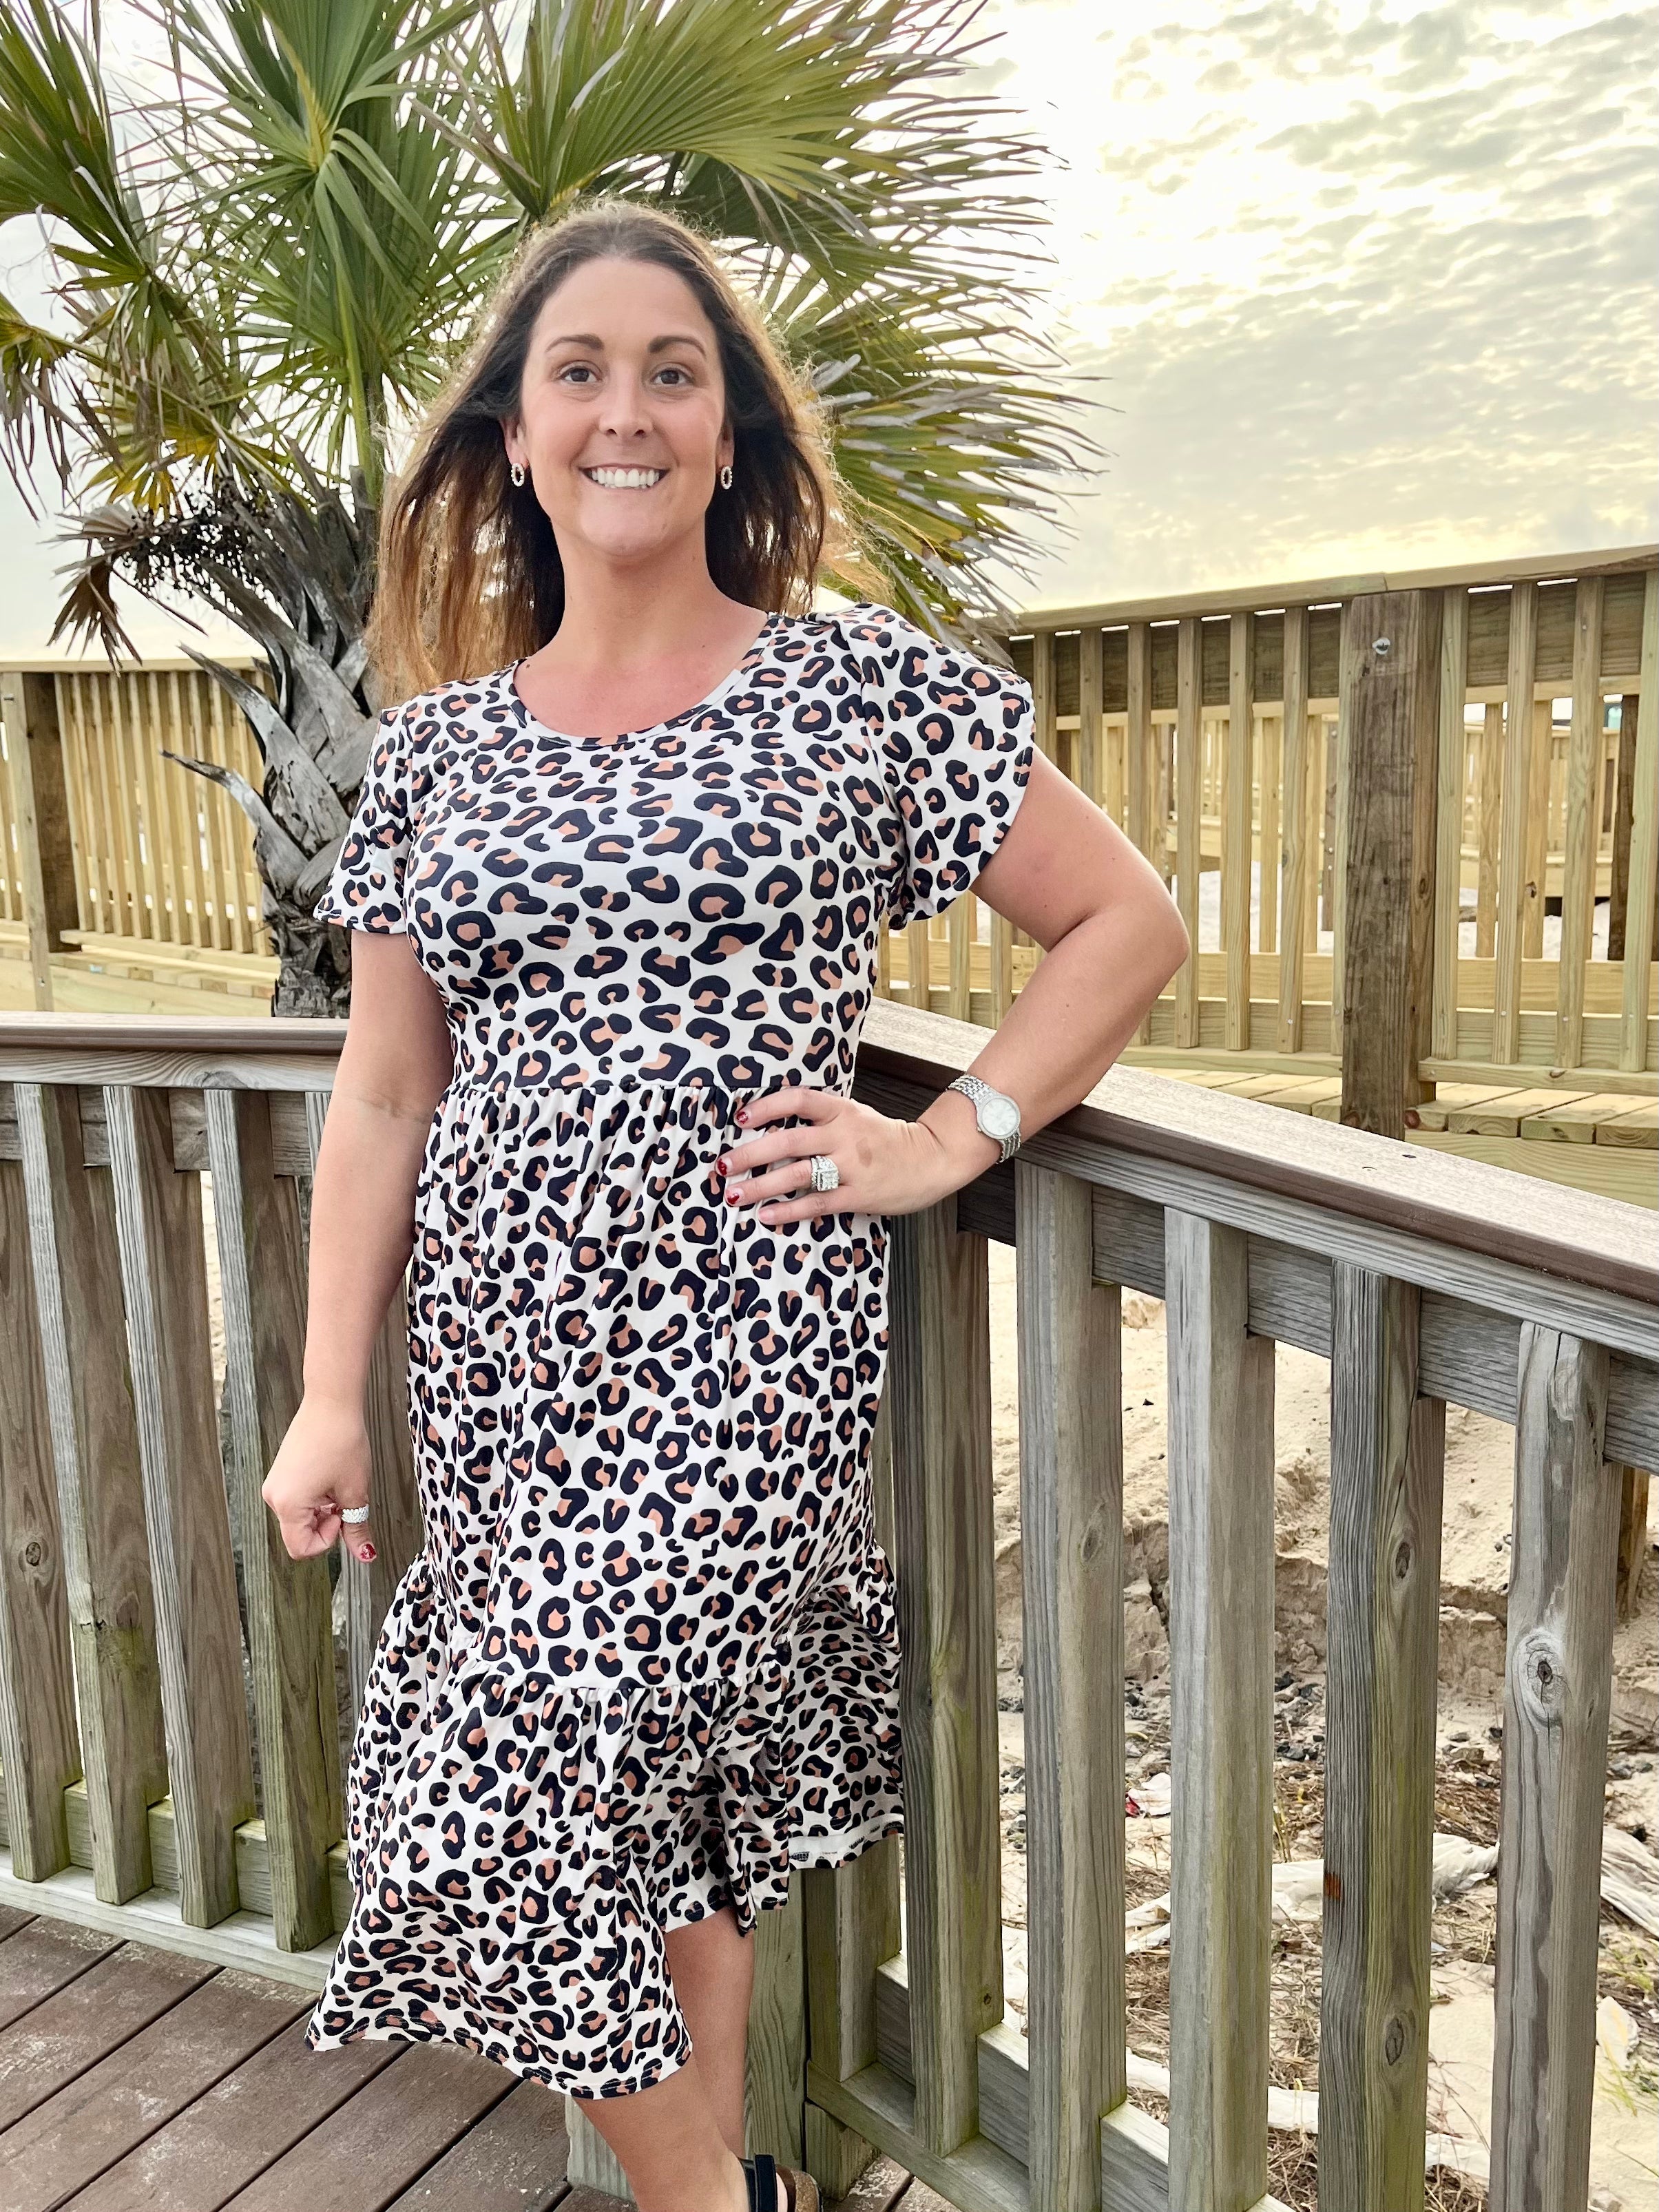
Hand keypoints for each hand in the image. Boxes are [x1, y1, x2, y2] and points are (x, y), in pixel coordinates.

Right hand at [261, 1394, 376, 1564]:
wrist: (331, 1403)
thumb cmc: (341, 1440)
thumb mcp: (355, 1490)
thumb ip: (357, 1528)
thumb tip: (365, 1554)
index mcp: (287, 1504)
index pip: (302, 1549)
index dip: (328, 1539)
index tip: (342, 1516)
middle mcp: (273, 1496)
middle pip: (299, 1534)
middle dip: (326, 1524)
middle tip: (344, 1498)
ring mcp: (275, 1484)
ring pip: (299, 1518)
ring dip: (321, 1511)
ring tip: (337, 1484)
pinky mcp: (280, 1475)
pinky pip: (296, 1501)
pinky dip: (315, 1499)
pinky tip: (328, 1477)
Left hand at [715, 1085, 983, 1223]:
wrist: (932, 1158)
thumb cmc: (887, 1138)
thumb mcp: (856, 1115)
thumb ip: (822, 1117)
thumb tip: (776, 1123)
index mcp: (842, 1110)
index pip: (798, 1100)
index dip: (767, 1106)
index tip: (742, 1118)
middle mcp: (844, 1136)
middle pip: (788, 1141)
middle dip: (749, 1154)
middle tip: (722, 1164)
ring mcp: (852, 1166)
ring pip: (797, 1175)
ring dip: (760, 1186)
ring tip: (733, 1194)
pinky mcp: (859, 1194)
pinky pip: (817, 1202)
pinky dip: (789, 1210)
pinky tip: (767, 1216)